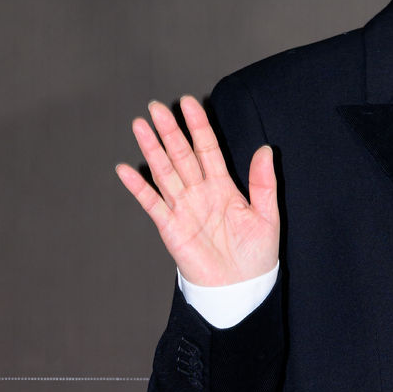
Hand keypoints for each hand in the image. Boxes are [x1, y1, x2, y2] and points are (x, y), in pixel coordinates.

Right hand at [116, 95, 278, 285]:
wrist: (241, 288)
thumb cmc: (255, 254)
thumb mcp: (267, 215)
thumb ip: (263, 183)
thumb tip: (266, 150)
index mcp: (223, 187)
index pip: (207, 149)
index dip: (198, 126)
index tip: (189, 103)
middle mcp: (200, 193)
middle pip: (182, 155)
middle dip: (170, 131)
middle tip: (157, 107)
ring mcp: (183, 208)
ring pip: (165, 172)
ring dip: (152, 149)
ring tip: (140, 125)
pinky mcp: (171, 228)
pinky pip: (152, 203)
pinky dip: (138, 187)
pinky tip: (126, 169)